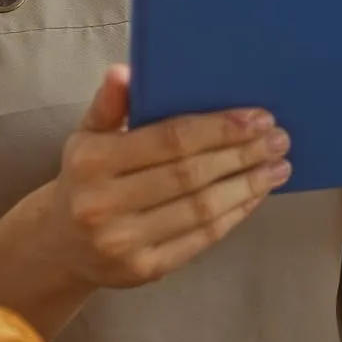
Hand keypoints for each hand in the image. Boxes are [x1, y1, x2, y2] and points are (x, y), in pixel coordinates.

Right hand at [53, 65, 289, 288]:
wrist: (62, 245)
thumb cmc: (86, 178)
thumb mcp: (87, 136)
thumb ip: (108, 105)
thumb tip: (124, 71)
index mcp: (91, 161)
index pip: (169, 140)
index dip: (219, 128)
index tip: (257, 117)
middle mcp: (103, 204)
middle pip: (190, 175)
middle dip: (242, 154)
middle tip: (279, 139)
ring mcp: (124, 242)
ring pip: (202, 209)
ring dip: (248, 185)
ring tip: (278, 166)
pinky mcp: (144, 270)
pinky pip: (201, 239)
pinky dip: (235, 214)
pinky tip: (256, 194)